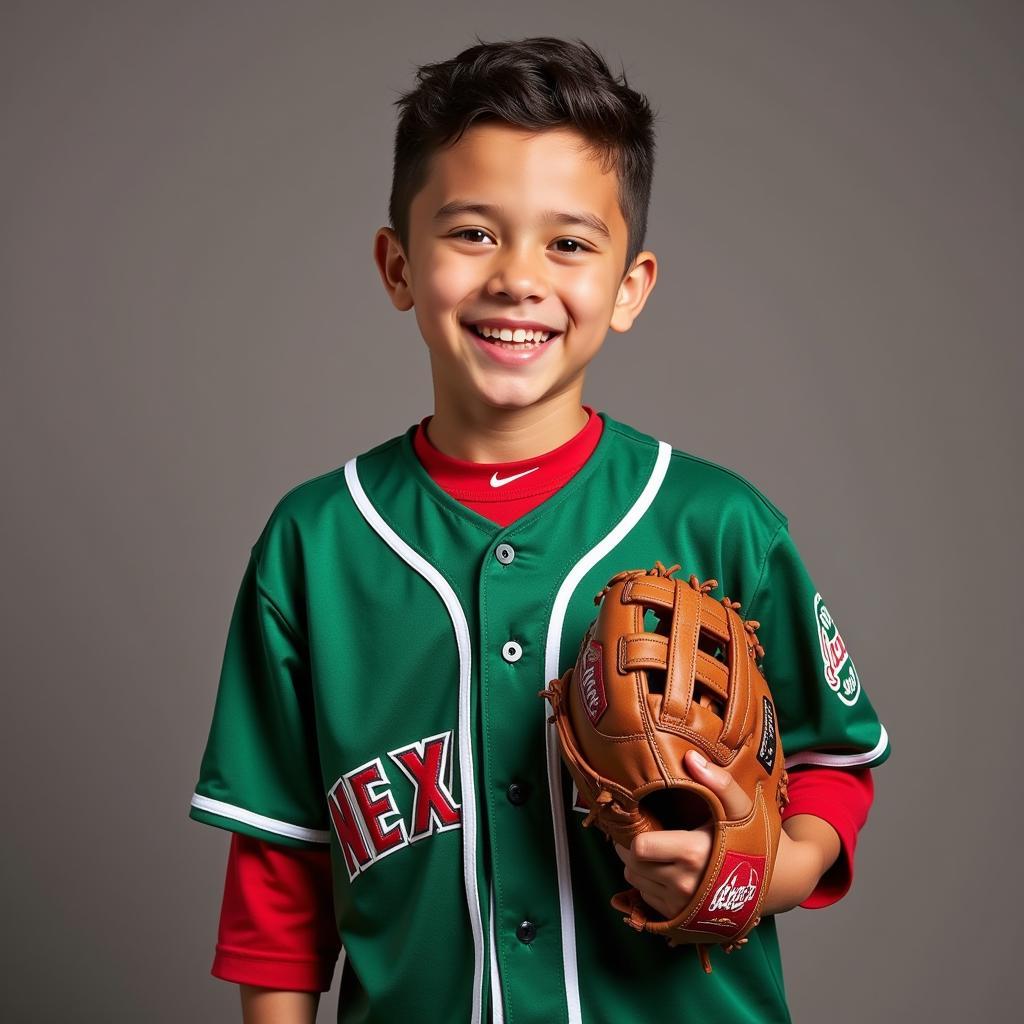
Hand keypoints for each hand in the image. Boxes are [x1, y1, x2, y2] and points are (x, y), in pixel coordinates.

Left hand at [613, 750, 834, 919]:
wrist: (776, 884)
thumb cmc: (754, 840)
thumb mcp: (741, 807)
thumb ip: (718, 782)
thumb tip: (690, 757)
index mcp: (692, 854)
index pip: (638, 847)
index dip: (635, 833)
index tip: (644, 821)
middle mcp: (683, 885)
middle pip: (632, 865)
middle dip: (633, 848)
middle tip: (648, 832)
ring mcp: (681, 906)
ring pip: (636, 882)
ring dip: (640, 866)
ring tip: (658, 850)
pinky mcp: (681, 920)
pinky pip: (647, 899)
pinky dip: (650, 884)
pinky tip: (666, 869)